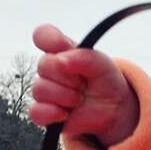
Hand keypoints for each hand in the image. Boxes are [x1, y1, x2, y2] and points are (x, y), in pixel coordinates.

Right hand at [30, 24, 140, 144]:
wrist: (114, 110)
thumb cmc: (105, 82)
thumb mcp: (103, 65)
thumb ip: (85, 57)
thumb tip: (62, 60)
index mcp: (62, 52)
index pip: (43, 36)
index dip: (49, 39)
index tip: (63, 45)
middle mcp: (51, 70)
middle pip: (44, 65)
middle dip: (68, 77)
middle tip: (84, 84)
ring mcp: (47, 91)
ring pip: (40, 90)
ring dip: (64, 96)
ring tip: (79, 99)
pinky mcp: (46, 113)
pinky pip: (36, 112)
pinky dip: (50, 113)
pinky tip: (65, 113)